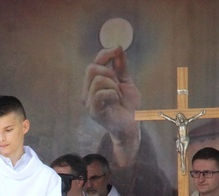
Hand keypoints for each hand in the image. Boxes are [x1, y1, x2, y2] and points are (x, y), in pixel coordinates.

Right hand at [82, 46, 140, 166]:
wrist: (131, 125)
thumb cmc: (127, 105)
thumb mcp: (126, 81)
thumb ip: (120, 66)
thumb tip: (118, 47)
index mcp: (93, 84)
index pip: (94, 62)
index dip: (105, 53)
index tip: (118, 49)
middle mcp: (87, 92)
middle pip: (91, 69)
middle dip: (109, 72)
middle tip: (117, 84)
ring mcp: (88, 103)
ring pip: (98, 80)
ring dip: (113, 85)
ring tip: (117, 96)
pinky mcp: (93, 111)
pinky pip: (100, 93)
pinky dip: (112, 94)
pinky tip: (116, 100)